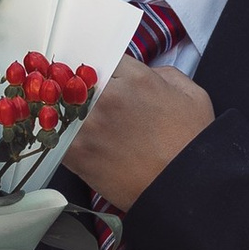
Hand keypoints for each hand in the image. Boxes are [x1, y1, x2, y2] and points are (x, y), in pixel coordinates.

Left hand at [62, 56, 213, 208]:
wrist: (183, 190)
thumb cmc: (192, 146)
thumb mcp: (193, 97)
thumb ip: (166, 76)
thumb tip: (147, 74)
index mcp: (137, 79)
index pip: (105, 59)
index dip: (104, 71)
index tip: (103, 81)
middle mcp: (109, 97)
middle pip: (78, 79)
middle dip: (80, 88)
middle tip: (86, 100)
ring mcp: (90, 125)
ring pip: (62, 106)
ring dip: (66, 112)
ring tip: (76, 122)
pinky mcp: (77, 153)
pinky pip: (56, 136)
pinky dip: (59, 137)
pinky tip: (69, 141)